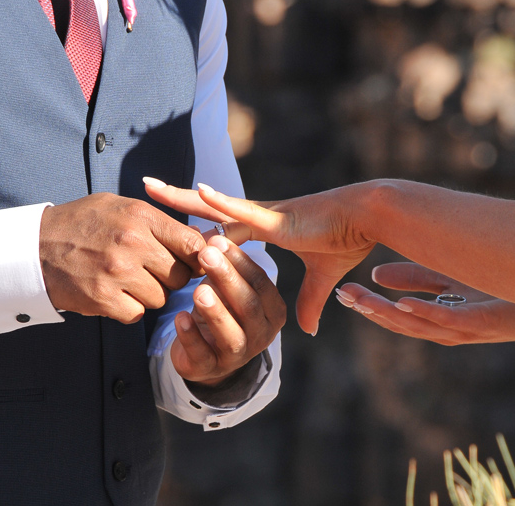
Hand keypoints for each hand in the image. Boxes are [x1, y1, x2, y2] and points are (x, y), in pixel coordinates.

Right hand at [39, 193, 206, 322]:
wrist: (35, 247)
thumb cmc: (83, 224)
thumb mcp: (119, 206)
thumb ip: (158, 220)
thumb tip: (200, 238)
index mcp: (141, 216)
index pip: (193, 244)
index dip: (197, 258)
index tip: (191, 262)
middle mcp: (132, 243)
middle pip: (181, 275)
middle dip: (172, 278)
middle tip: (153, 273)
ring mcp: (117, 272)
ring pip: (161, 297)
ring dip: (150, 294)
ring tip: (129, 281)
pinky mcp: (103, 298)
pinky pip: (137, 313)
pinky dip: (130, 308)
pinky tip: (115, 294)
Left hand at [144, 177, 374, 335]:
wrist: (369, 219)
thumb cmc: (348, 239)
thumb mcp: (321, 277)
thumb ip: (309, 299)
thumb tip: (308, 329)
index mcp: (267, 227)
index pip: (223, 225)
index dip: (198, 221)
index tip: (172, 218)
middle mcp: (260, 217)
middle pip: (208, 208)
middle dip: (177, 198)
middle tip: (145, 186)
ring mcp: (267, 215)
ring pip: (216, 205)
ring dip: (185, 197)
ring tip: (153, 186)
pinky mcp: (280, 219)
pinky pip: (245, 211)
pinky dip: (223, 202)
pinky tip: (200, 191)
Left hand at [171, 235, 285, 385]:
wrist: (204, 353)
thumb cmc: (221, 309)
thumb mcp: (228, 285)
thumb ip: (226, 261)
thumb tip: (215, 232)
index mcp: (272, 311)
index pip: (261, 284)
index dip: (240, 261)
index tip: (219, 241)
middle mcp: (262, 335)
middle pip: (249, 306)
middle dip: (228, 279)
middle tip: (207, 255)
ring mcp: (238, 356)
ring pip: (231, 335)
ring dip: (215, 311)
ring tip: (198, 290)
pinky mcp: (210, 369)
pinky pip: (202, 354)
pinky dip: (191, 335)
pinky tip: (180, 317)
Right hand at [335, 262, 514, 343]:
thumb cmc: (499, 293)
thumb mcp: (449, 280)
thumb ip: (415, 277)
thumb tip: (376, 273)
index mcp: (435, 321)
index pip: (393, 315)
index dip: (367, 306)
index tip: (340, 293)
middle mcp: (445, 330)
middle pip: (398, 323)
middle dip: (368, 309)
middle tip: (341, 295)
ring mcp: (462, 329)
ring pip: (416, 325)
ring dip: (386, 312)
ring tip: (363, 299)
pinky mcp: (481, 322)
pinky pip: (446, 320)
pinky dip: (424, 312)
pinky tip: (403, 302)